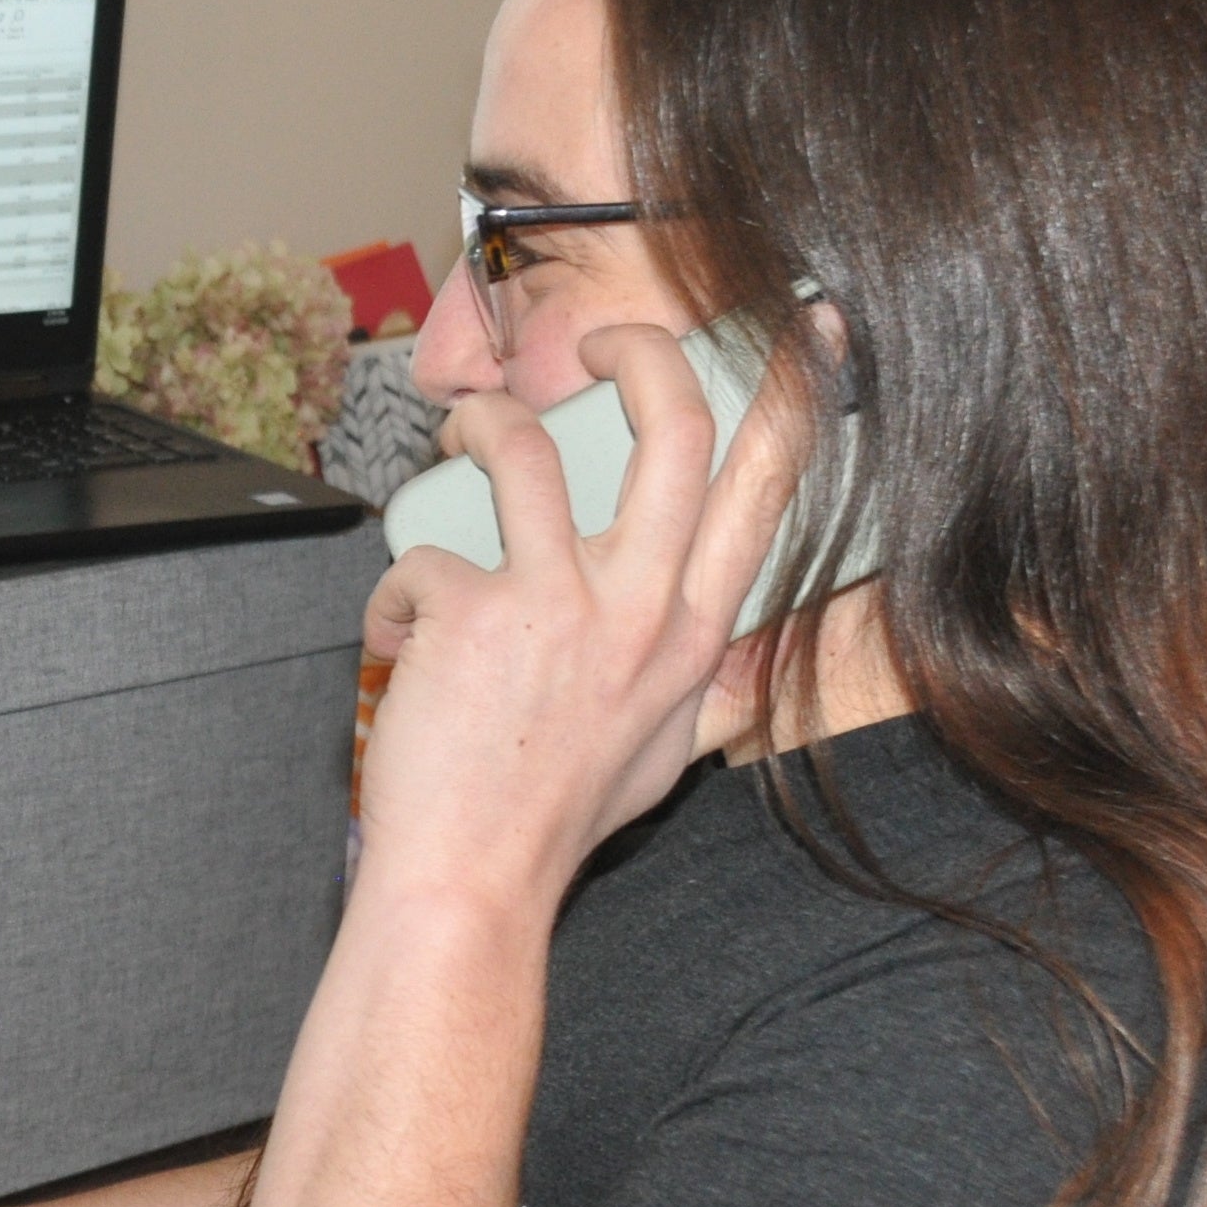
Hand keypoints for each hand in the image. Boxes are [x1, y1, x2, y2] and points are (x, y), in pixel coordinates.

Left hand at [358, 321, 808, 909]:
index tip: (815, 323)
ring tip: (456, 436)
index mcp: (695, 633)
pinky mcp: (470, 614)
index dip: (799, 390)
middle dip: (637, 350)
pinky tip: (392, 643)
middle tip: (598, 341)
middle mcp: (640, 607)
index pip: (769, 488)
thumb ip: (709, 691)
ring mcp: (556, 605)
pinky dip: (394, 593)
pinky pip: (423, 554)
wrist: (470, 882)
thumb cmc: (555, 820)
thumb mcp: (668, 756)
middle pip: (672, 426)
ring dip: (478, 423)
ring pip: (520, 447)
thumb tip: (740, 659)